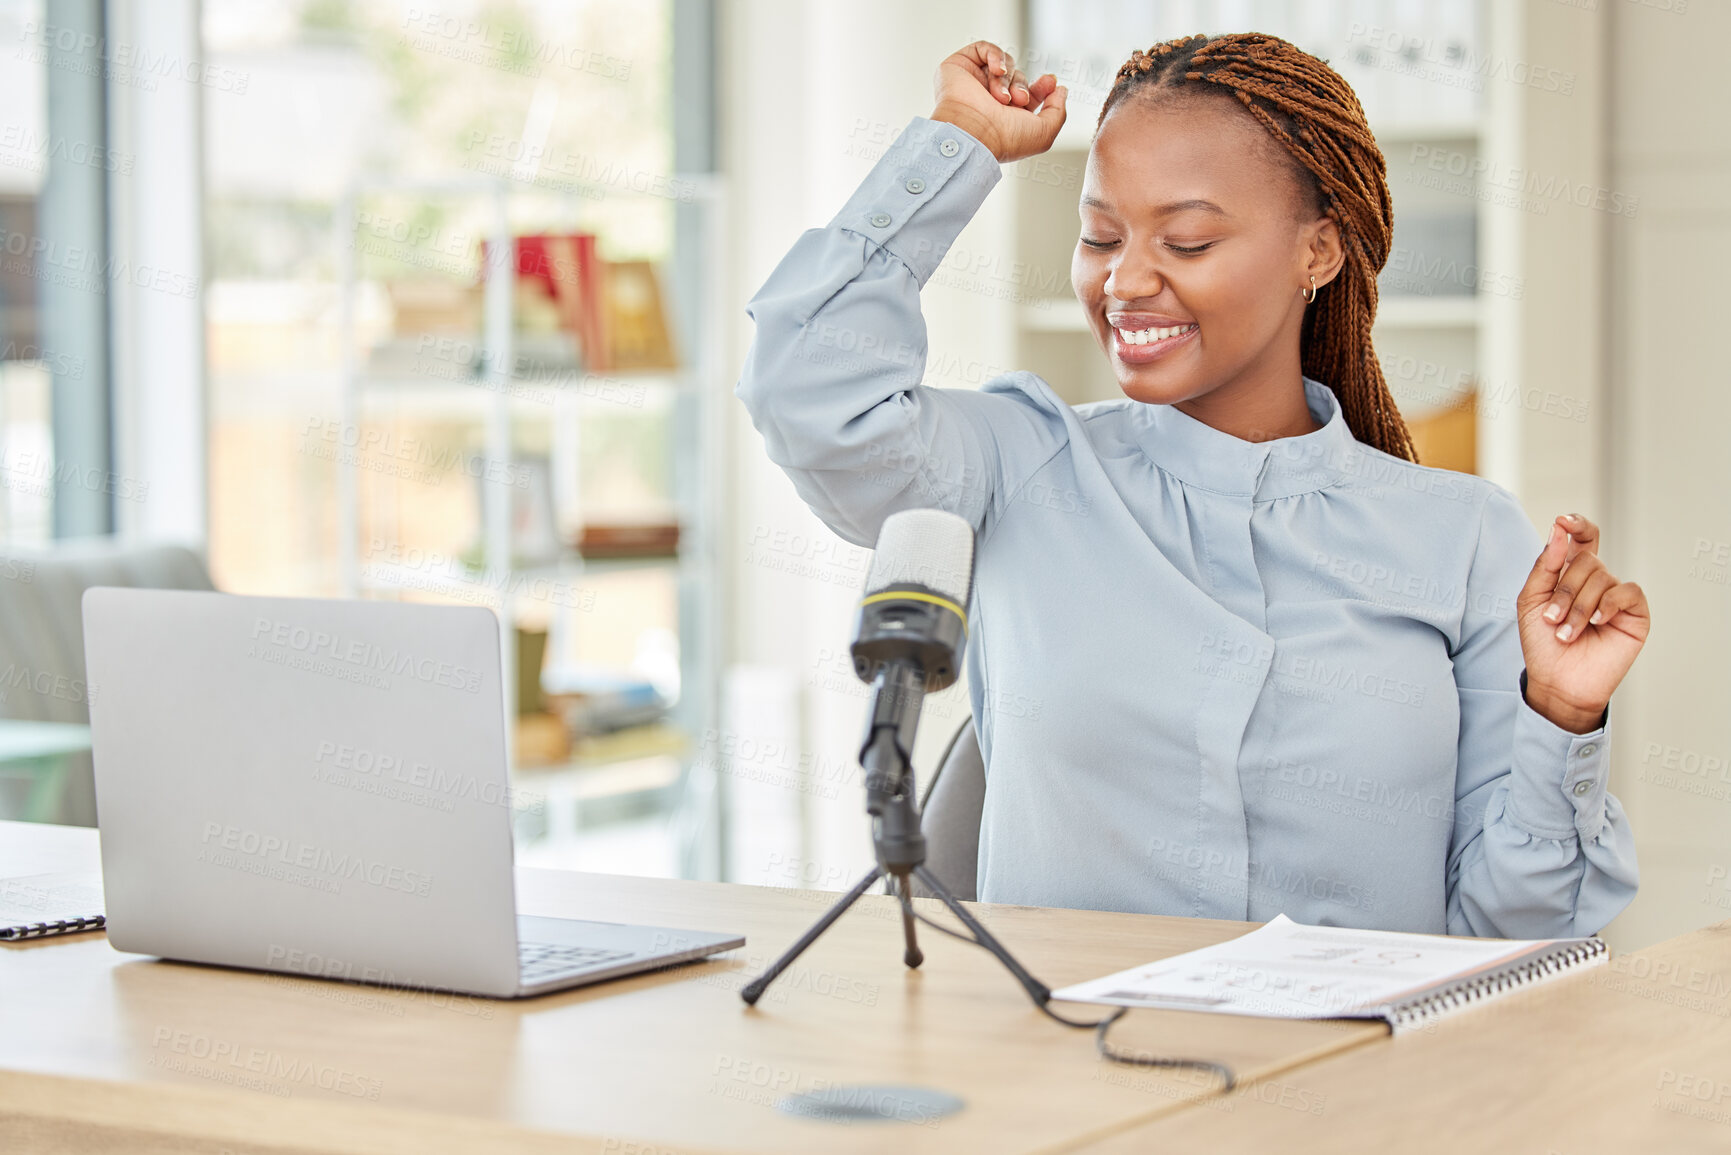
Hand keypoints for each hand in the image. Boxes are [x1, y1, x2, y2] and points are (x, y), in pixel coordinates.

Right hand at [930, 41, 1065, 163]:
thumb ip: (1058, 111)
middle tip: (1018, 99)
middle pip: (1017, 78)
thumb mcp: (1044, 133)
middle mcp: (988, 100)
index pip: (1027, 93)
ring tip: (1001, 97)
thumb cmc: (1003, 140)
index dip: (1041, 86)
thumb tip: (1060, 90)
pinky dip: (996, 56)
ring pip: (1004, 66)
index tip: (1050, 81)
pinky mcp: (960, 66)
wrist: (972, 133)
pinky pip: (984, 49)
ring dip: (1007, 79)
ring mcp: (973, 83)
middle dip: (1022, 86)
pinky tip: (997, 71)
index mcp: (1005, 116)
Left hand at [1516, 513, 1649, 732]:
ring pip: (1602, 577)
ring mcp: (1617, 596)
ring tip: (1566, 633)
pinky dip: (1608, 604)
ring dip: (1578, 607)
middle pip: (1586, 560)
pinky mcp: (1635, 613)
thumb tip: (1558, 531)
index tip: (1562, 522)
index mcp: (1571, 573)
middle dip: (1564, 590)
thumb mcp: (1531, 600)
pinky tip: (1597, 622)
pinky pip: (1627, 592)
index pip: (1583, 539)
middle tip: (1551, 619)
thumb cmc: (1542, 644)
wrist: (1557, 681)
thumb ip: (1545, 565)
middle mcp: (1596, 581)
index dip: (1577, 525)